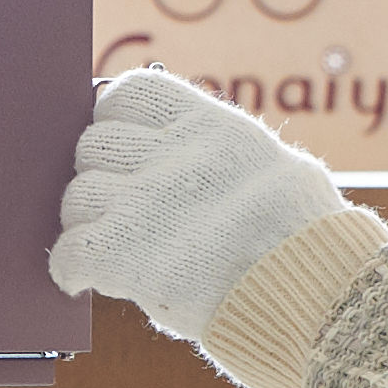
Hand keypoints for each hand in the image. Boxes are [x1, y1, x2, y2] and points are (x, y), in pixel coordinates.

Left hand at [49, 68, 351, 341]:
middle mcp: (173, 155)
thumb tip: (173, 142)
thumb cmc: (301, 242)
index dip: (113, 119)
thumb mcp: (273, 167)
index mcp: (209, 126)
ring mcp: (146, 203)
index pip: (129, 92)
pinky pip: (71, 250)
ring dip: (85, 223)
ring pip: (77, 197)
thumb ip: (217, 152)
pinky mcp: (125, 254)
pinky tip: (82, 279)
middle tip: (117, 206)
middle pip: (94, 146)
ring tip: (108, 245)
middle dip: (100, 176)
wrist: (317, 296)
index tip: (120, 142)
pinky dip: (71, 268)